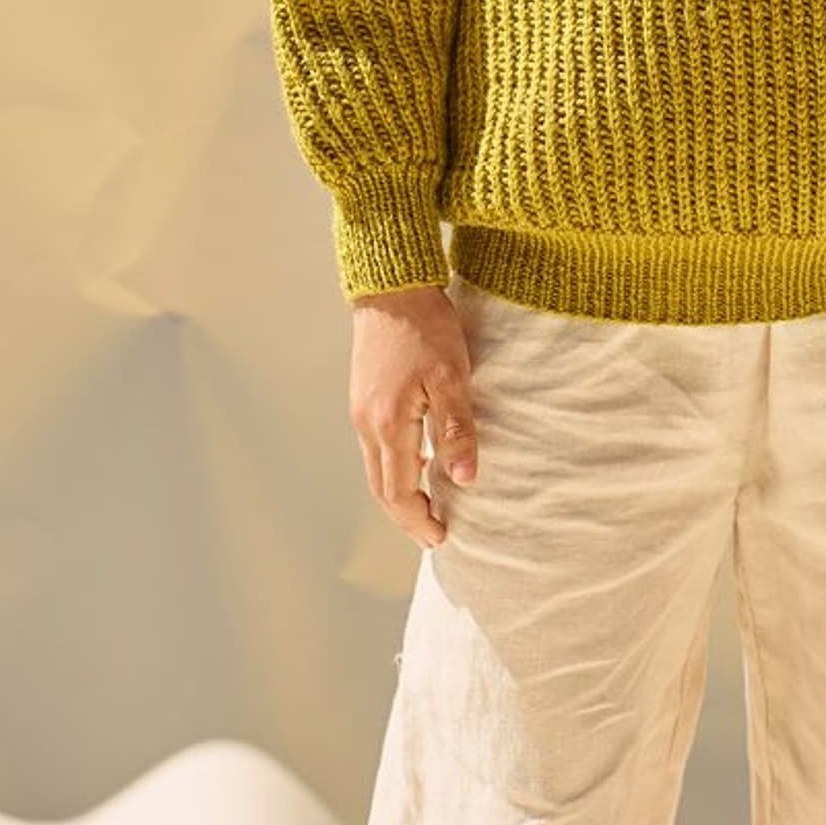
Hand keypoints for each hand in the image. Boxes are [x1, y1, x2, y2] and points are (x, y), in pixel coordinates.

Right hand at [348, 281, 478, 550]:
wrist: (391, 286)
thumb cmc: (425, 327)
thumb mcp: (452, 377)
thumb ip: (457, 431)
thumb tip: (465, 480)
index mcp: (388, 424)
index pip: (399, 492)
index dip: (419, 521)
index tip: (441, 538)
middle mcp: (367, 423)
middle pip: (381, 489)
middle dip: (406, 517)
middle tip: (433, 535)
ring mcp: (361, 410)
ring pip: (375, 470)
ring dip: (399, 495)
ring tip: (426, 508)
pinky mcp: (363, 397)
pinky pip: (375, 448)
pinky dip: (393, 469)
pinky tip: (416, 465)